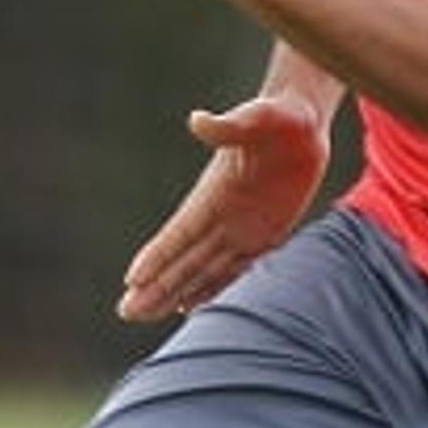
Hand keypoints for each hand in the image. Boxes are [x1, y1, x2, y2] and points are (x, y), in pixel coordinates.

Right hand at [118, 91, 332, 321]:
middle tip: (126, 311)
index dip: (158, 256)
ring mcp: (241, 226)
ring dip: (176, 291)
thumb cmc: (281, 114)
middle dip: (155, 286)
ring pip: (203, 268)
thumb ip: (229, 125)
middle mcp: (222, 214)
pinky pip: (236, 268)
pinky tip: (191, 305)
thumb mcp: (258, 117)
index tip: (132, 280)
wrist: (302, 117)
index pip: (180, 232)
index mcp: (215, 192)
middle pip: (183, 258)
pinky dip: (214, 288)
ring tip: (146, 313)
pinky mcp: (266, 232)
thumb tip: (198, 120)